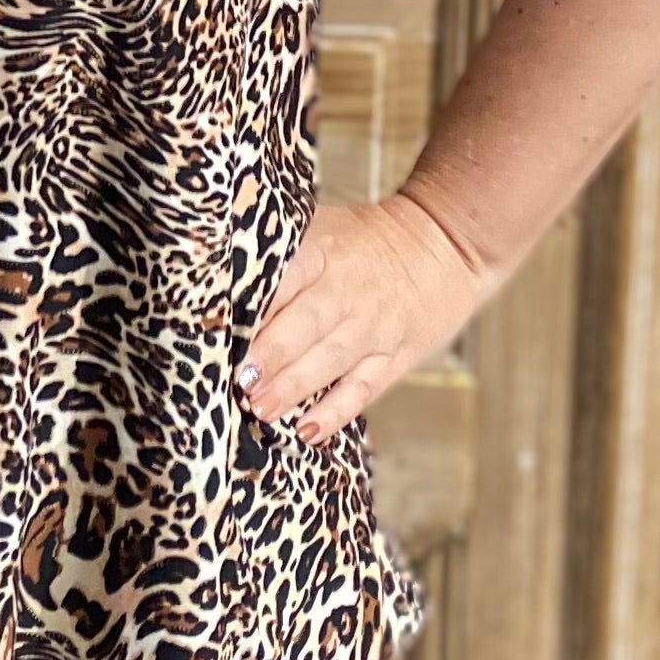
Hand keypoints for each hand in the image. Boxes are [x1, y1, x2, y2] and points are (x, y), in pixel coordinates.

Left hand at [237, 190, 498, 444]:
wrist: (442, 245)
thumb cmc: (364, 242)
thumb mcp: (321, 228)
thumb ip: (278, 253)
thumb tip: (217, 276)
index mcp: (323, 252)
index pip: (284, 279)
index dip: (255, 307)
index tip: (222, 330)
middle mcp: (348, 291)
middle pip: (306, 323)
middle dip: (270, 354)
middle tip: (239, 379)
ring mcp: (374, 327)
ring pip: (331, 360)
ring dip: (294, 387)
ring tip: (260, 408)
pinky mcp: (394, 357)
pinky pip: (363, 388)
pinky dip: (335, 412)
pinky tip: (307, 430)